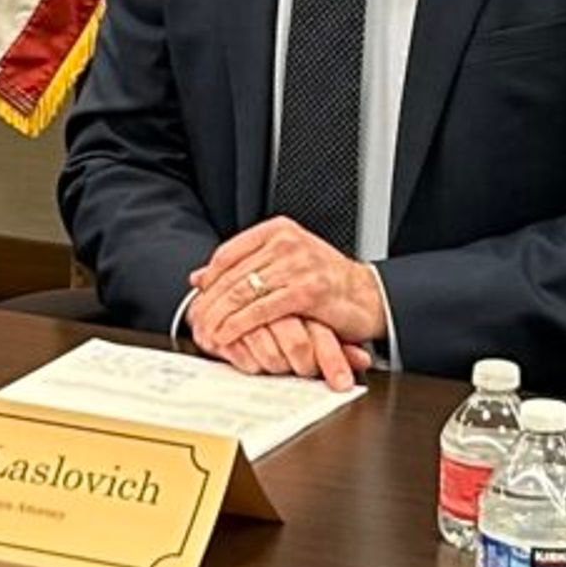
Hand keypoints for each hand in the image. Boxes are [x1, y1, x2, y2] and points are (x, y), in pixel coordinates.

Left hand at [185, 218, 384, 378]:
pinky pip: (261, 310)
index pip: (228, 252)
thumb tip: (198, 276)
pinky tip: (227, 336)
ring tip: (206, 333)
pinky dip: (239, 325)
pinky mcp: (307, 291)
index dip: (209, 279)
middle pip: (232, 274)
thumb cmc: (327, 283)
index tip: (199, 299)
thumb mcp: (284, 265)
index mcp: (279, 230)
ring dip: (219, 316)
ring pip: (243, 292)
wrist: (370, 297)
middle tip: (195, 322)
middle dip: (210, 303)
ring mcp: (298, 265)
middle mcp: (287, 242)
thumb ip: (245, 267)